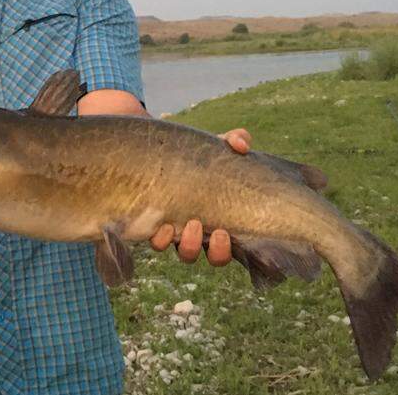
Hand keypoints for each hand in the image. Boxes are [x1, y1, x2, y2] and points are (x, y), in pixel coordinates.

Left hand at [148, 128, 251, 265]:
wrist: (157, 153)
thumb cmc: (195, 155)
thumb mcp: (215, 148)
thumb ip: (234, 141)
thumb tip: (242, 143)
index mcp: (220, 219)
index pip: (231, 246)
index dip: (229, 249)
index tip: (226, 233)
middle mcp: (201, 232)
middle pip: (214, 257)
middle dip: (217, 251)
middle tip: (216, 232)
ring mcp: (178, 232)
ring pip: (187, 254)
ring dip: (190, 246)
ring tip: (190, 225)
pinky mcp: (155, 227)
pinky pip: (158, 243)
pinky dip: (161, 238)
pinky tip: (162, 225)